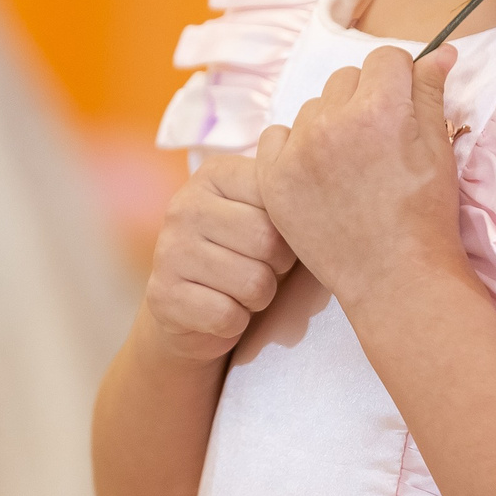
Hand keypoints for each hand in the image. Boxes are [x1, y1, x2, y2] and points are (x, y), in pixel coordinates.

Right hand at [140, 153, 296, 362]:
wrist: (192, 308)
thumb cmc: (246, 254)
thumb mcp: (267, 216)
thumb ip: (289, 197)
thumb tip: (332, 196)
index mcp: (215, 174)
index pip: (279, 199)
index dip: (291, 230)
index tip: (277, 237)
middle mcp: (184, 205)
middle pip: (268, 242)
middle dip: (278, 267)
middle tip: (262, 269)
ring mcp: (168, 250)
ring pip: (253, 283)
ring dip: (260, 297)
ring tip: (243, 289)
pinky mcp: (163, 295)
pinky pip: (228, 315)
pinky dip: (236, 321)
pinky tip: (223, 309)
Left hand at [256, 46, 464, 311]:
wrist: (393, 277)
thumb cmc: (426, 214)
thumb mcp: (439, 148)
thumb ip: (431, 92)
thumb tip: (441, 50)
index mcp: (379, 108)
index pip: (386, 58)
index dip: (400, 79)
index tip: (403, 107)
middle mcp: (331, 121)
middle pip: (347, 78)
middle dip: (365, 99)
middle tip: (378, 141)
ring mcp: (296, 150)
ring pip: (313, 107)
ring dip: (330, 122)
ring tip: (350, 164)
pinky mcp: (272, 177)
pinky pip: (277, 136)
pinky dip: (295, 147)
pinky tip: (318, 173)